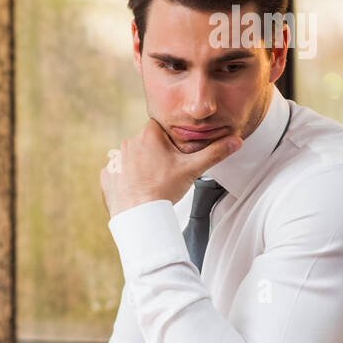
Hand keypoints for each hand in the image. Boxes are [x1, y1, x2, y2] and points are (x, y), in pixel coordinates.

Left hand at [99, 119, 241, 216]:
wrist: (139, 214)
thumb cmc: (163, 190)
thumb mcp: (193, 169)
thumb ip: (214, 152)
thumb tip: (235, 141)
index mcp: (148, 135)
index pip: (161, 128)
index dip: (169, 140)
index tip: (174, 153)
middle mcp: (128, 143)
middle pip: (146, 143)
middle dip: (156, 153)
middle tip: (166, 171)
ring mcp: (115, 160)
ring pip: (132, 158)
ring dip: (141, 166)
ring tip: (152, 182)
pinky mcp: (106, 175)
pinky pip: (119, 172)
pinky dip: (127, 179)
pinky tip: (138, 188)